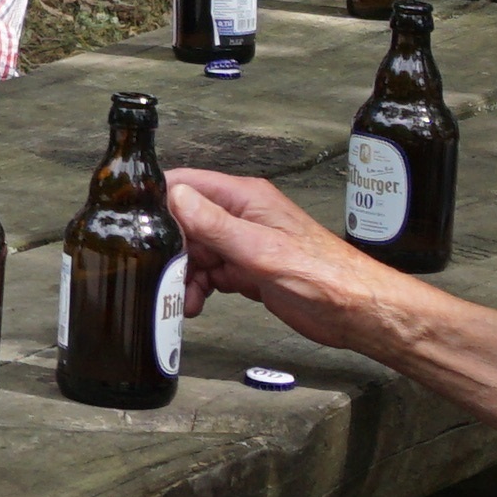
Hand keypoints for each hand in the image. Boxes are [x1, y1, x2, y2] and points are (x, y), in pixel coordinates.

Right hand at [162, 165, 406, 354]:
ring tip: (182, 298)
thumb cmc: (325, 276)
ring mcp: (244, 243)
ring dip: (182, 275)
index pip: (188, 185)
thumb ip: (216, 225)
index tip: (139, 228)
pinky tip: (196, 303)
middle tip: (161, 275)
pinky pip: (210, 273)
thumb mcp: (262, 251)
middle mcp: (242, 216)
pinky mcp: (247, 269)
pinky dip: (198, 288)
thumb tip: (176, 196)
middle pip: (186, 222)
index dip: (160, 203)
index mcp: (246, 198)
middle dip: (170, 250)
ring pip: (195, 252)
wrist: (356, 312)